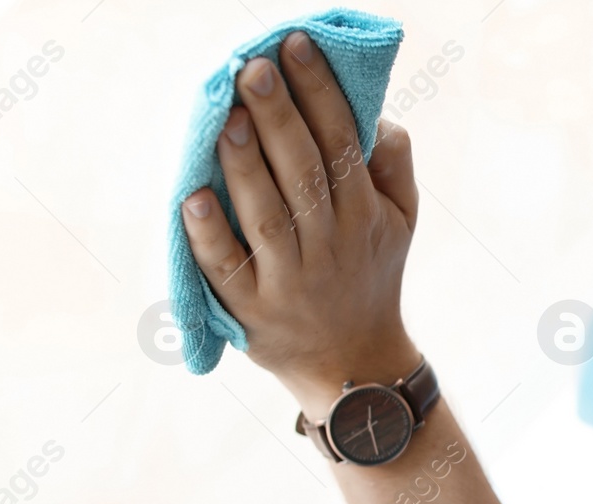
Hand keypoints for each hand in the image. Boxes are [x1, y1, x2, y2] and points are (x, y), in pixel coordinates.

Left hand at [181, 32, 419, 413]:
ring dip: (246, 164)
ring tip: (229, 115)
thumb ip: (394, 166)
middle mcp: (331, 246)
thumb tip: (373, 112)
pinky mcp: (252, 312)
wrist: (356, 366)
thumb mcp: (402, 224)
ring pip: (268, 215)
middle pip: (305, 173)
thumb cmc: (371, 276)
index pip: (343, 144)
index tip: (295, 47)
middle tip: (254, 66)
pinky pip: (228, 269)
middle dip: (280, 115)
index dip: (320, 93)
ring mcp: (290, 280)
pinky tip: (190, 197)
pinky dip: (209, 235)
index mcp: (365, 216)